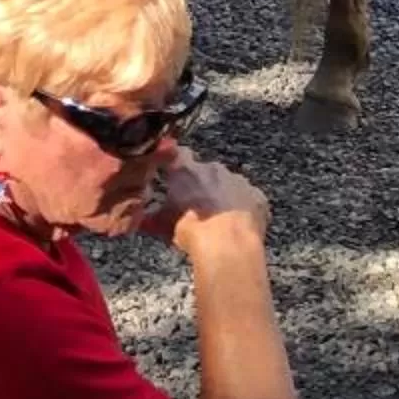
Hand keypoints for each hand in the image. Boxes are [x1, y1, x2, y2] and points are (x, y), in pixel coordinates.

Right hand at [145, 149, 270, 257]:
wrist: (227, 245)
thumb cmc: (193, 230)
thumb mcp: (164, 224)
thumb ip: (154, 216)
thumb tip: (141, 220)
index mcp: (186, 169)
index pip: (177, 153)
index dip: (176, 163)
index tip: (174, 174)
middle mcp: (212, 168)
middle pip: (206, 170)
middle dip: (203, 184)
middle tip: (198, 206)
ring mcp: (237, 181)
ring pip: (229, 183)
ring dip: (224, 195)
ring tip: (220, 220)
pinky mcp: (257, 196)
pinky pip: (250, 198)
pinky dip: (245, 208)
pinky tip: (239, 225)